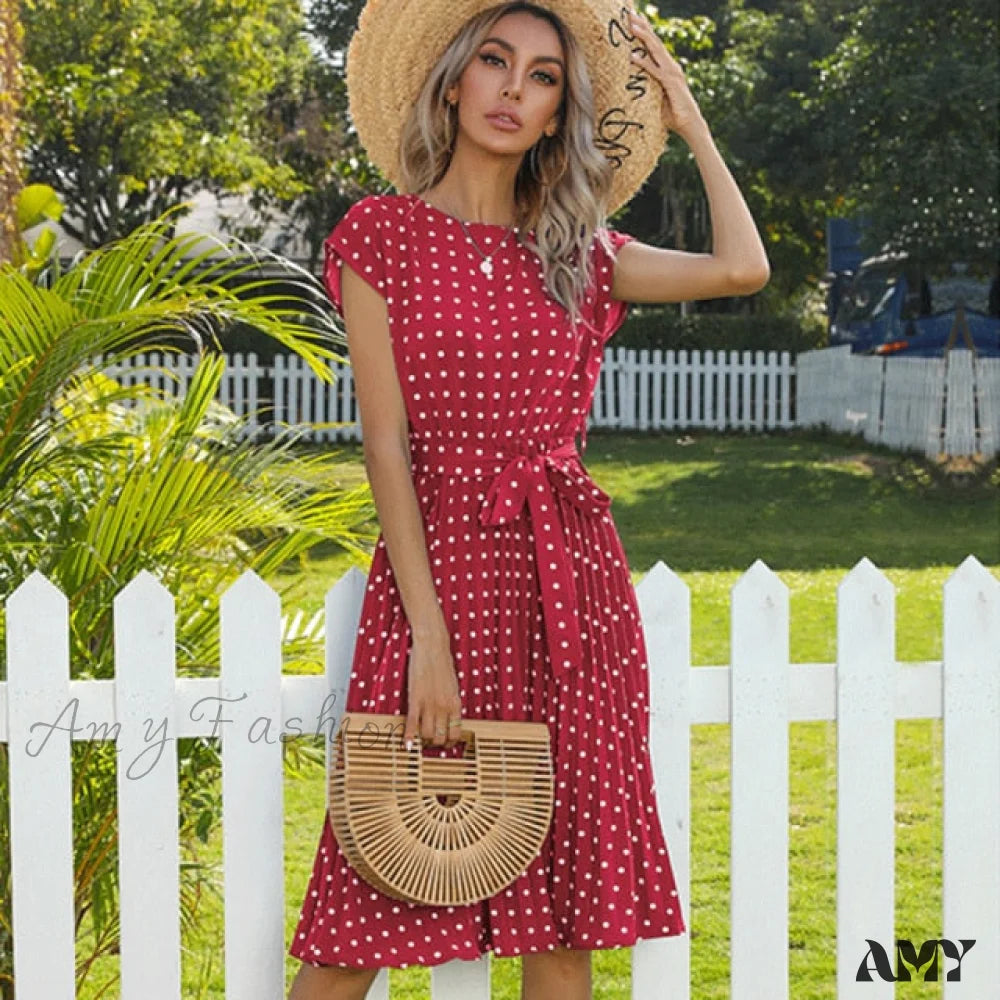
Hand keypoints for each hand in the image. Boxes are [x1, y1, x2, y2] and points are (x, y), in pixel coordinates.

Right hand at [402, 628, 463, 749]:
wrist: (432, 648)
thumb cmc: (443, 664)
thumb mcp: (453, 686)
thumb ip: (451, 703)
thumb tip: (450, 718)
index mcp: (455, 704)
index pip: (456, 733)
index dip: (449, 743)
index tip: (444, 744)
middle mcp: (444, 707)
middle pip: (440, 737)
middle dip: (434, 743)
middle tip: (430, 742)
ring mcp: (429, 704)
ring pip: (427, 734)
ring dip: (422, 740)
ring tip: (419, 740)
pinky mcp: (415, 699)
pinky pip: (412, 723)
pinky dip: (409, 736)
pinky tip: (406, 743)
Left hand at [627, 8, 706, 139]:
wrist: (689, 124)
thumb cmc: (672, 114)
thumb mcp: (656, 98)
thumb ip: (648, 89)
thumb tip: (632, 88)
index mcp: (668, 67)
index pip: (654, 45)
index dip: (645, 31)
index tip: (634, 20)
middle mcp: (671, 66)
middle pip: (654, 42)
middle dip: (642, 27)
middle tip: (629, 14)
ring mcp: (672, 73)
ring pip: (655, 51)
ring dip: (642, 37)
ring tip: (631, 26)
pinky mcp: (671, 84)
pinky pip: (654, 71)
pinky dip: (643, 63)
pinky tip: (632, 57)